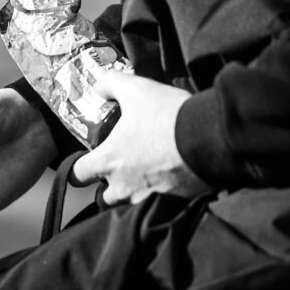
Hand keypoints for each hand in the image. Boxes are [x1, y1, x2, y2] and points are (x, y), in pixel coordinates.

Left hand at [73, 72, 210, 204]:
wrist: (212, 137)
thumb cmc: (169, 117)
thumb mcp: (137, 89)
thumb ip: (111, 84)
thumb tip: (98, 87)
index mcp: (108, 162)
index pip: (76, 176)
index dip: (78, 169)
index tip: (87, 162)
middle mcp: (123, 187)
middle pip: (103, 197)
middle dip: (108, 187)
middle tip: (121, 170)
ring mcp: (147, 199)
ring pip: (129, 204)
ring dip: (133, 193)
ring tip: (147, 176)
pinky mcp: (172, 204)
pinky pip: (159, 204)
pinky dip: (161, 195)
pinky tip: (170, 178)